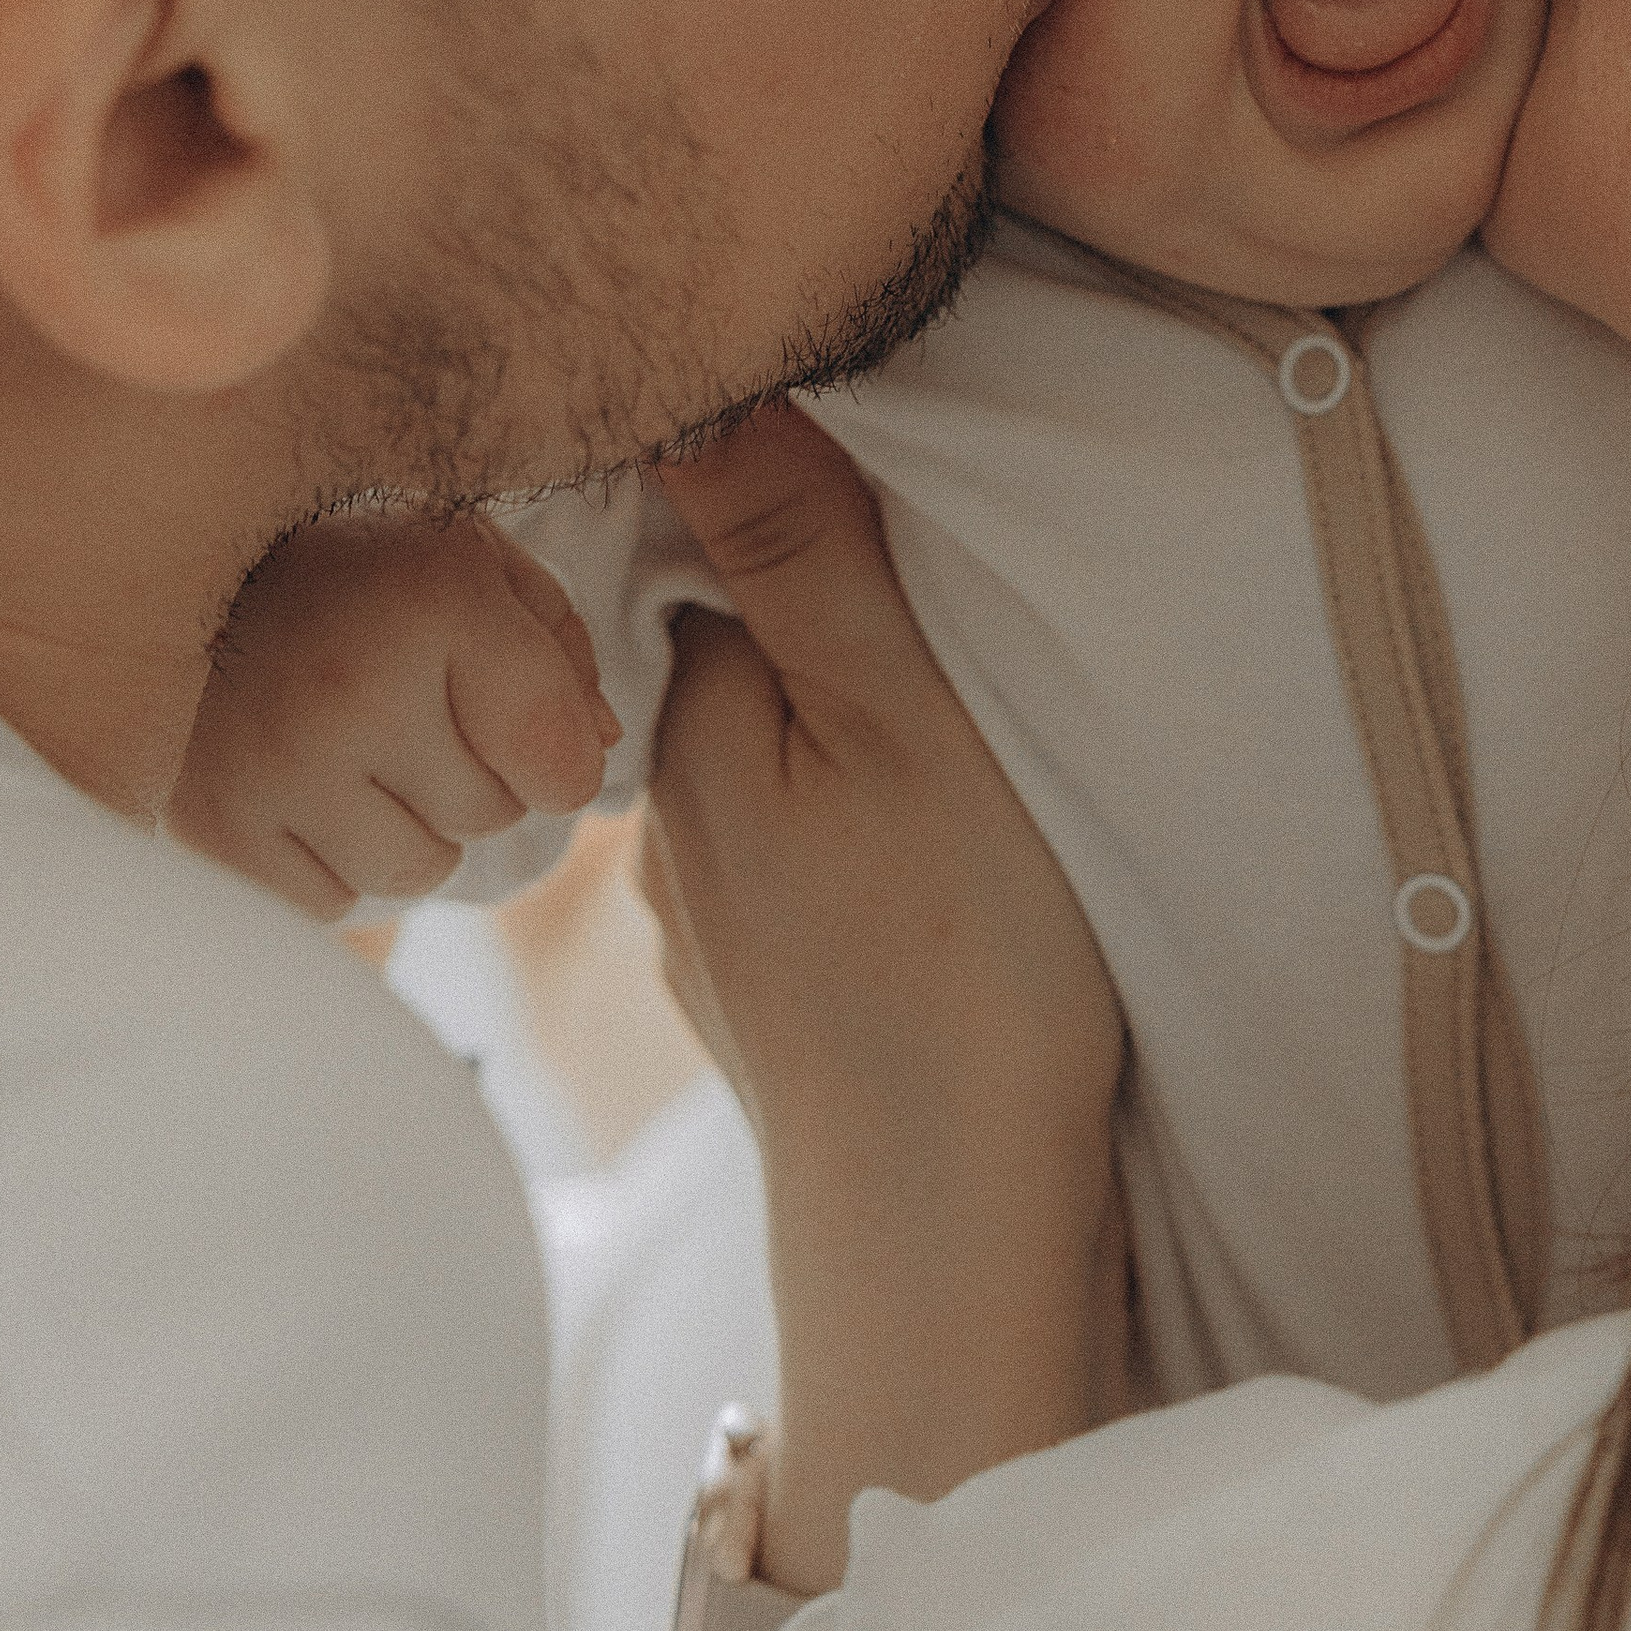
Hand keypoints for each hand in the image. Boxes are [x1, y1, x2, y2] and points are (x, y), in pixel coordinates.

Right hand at [171, 514, 618, 918]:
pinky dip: (333, 858)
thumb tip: (597, 750)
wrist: (183, 576)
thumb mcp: (473, 564)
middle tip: (411, 709)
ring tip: (361, 751)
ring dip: (410, 826)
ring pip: (418, 871)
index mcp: (435, 604)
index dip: (561, 754)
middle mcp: (354, 690)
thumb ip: (557, 647)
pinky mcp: (216, 827)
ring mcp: (275, 766)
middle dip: (476, 772)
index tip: (523, 727)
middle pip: (493, 815)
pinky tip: (303, 783)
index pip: (559, 759)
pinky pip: (333, 902)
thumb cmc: (357, 573)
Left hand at [640, 403, 1127, 1583]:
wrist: (959, 1238)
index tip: (890, 519)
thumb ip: (811, 560)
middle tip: (949, 643)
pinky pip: (802, 881)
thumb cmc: (959, 963)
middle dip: (818, 641)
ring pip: (773, 782)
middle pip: (739, 672)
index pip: (710, 562)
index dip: (792, 518)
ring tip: (952, 766)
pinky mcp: (775, 1014)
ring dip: (839, 756)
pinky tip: (928, 884)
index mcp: (696, 735)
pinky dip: (855, 859)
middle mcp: (671, 833)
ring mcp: (718, 936)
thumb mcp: (909, 721)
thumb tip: (705, 391)